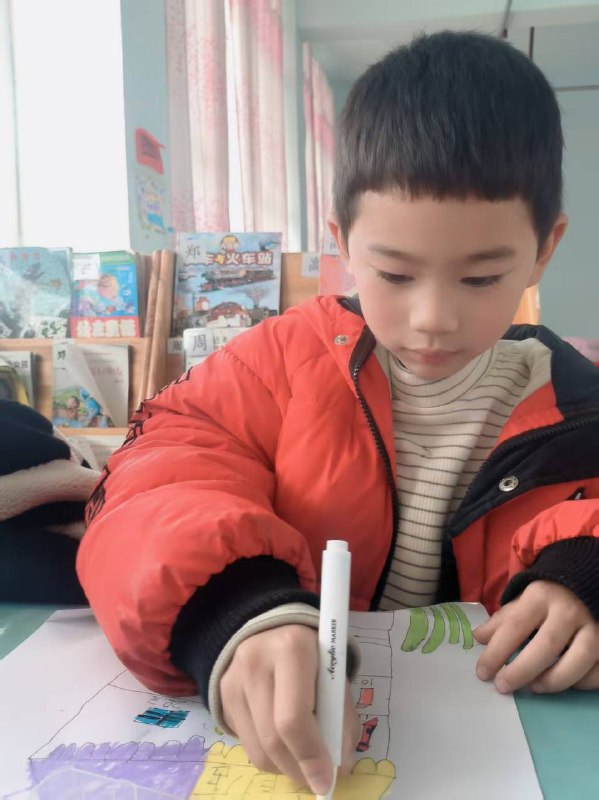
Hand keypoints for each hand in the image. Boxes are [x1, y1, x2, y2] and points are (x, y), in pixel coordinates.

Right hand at [220, 624, 359, 794]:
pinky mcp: (222, 696)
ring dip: (285, 767)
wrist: (272, 632)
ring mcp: (233, 680)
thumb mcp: (334, 675)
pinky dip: (270, 757)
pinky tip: (284, 743)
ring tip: (303, 760)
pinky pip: (247, 744)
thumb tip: (339, 767)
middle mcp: (255, 661)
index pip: (294, 718)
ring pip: (258, 750)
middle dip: (299, 769)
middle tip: (318, 779)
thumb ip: (340, 717)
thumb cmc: (312, 655)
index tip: (327, 780)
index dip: (311, 756)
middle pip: (273, 739)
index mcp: (291, 649)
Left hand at [473, 581, 598, 693]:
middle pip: (545, 647)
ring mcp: (594, 627)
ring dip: (552, 681)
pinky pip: (597, 672)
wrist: (587, 584)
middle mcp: (569, 610)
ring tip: (534, 687)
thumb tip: (478, 639)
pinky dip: (580, 683)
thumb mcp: (524, 601)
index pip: (515, 626)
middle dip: (521, 671)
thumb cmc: (550, 598)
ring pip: (577, 662)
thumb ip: (503, 620)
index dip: (496, 653)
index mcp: (541, 596)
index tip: (483, 673)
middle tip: (503, 686)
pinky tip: (565, 683)